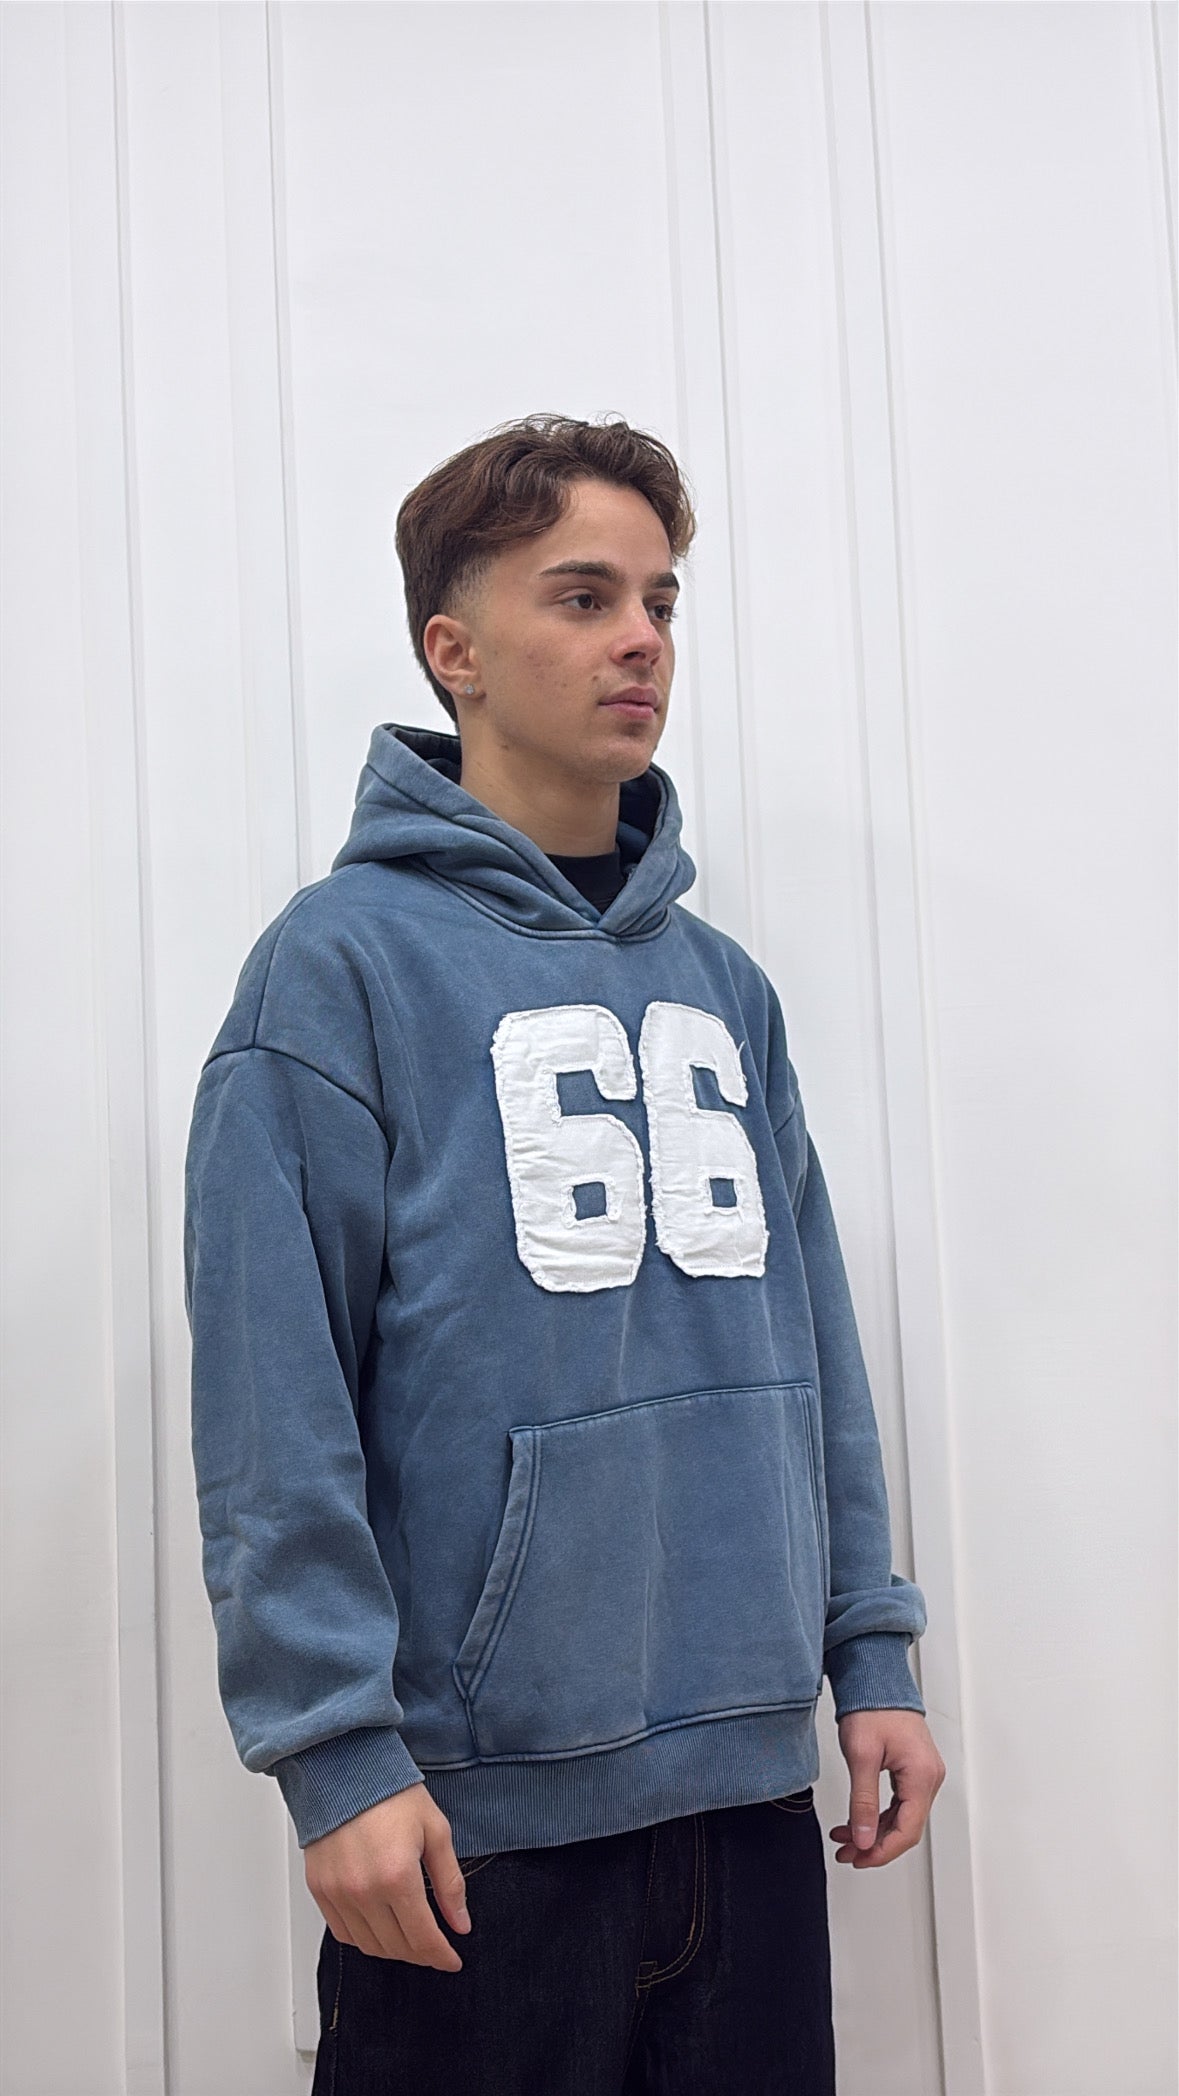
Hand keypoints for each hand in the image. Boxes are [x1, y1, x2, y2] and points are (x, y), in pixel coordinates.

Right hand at [304, 1781, 471, 1969]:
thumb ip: (450, 1882)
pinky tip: (379, 1927)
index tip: (452, 1960)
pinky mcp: (320, 1890)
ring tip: (410, 1938)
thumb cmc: (390, 1792)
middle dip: (422, 1953)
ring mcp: (338, 1893)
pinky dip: (364, 1938)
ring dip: (394, 1949)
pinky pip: (343, 1932)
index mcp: (397, 1876)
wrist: (343, 1769)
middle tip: (435, 1947)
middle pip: (397, 1947)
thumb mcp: (435, 1831)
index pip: (423, 1938)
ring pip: (369, 1945)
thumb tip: (461, 1923)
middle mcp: (364, 1891)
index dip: (441, 1956)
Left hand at [829, 1709, 944, 1868]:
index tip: (858, 1859)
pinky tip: (855, 1821)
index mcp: (922, 1775)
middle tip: (846, 1854)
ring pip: (901, 1818)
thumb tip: (862, 1838)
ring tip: (844, 1840)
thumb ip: (862, 1801)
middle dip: (874, 1845)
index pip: (907, 1830)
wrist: (876, 1679)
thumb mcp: (861, 1756)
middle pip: (906, 1828)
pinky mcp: (913, 1770)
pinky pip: (899, 1804)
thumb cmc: (872, 1707)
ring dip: (873, 1832)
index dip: (881, 1851)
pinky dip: (877, 1816)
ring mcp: (923, 1774)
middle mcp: (929, 1777)